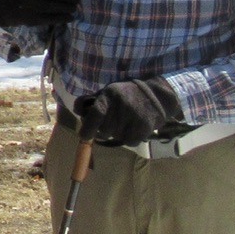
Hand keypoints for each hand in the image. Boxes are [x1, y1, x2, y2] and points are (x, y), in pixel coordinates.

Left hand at [73, 78, 189, 146]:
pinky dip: (129, 138)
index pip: (96, 113)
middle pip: (104, 130)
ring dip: (116, 133)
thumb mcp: (109, 91)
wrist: (157, 96)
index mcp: (110, 96)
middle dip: (104, 130)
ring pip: (115, 137)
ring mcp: (133, 118)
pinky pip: (129, 142)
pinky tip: (133, 128)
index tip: (84, 136)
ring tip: (125, 122)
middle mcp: (121, 107)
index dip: (88, 127)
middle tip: (111, 122)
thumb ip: (91, 100)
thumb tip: (77, 111)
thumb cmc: (127, 93)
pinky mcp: (144, 129)